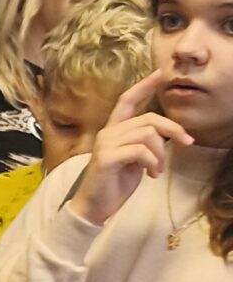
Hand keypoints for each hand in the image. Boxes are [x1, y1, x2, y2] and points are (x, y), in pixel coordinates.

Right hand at [68, 71, 190, 228]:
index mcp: (113, 130)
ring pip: (147, 134)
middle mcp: (107, 132)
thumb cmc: (114, 183)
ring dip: (160, 154)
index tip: (158, 74)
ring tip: (157, 169)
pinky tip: (151, 174)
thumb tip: (167, 135)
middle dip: (173, 129)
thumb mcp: (135, 159)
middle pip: (149, 119)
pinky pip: (140, 151)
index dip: (143, 86)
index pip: (126, 101)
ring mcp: (105, 144)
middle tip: (186, 143)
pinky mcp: (106, 157)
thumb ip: (144, 143)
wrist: (94, 207)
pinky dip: (152, 162)